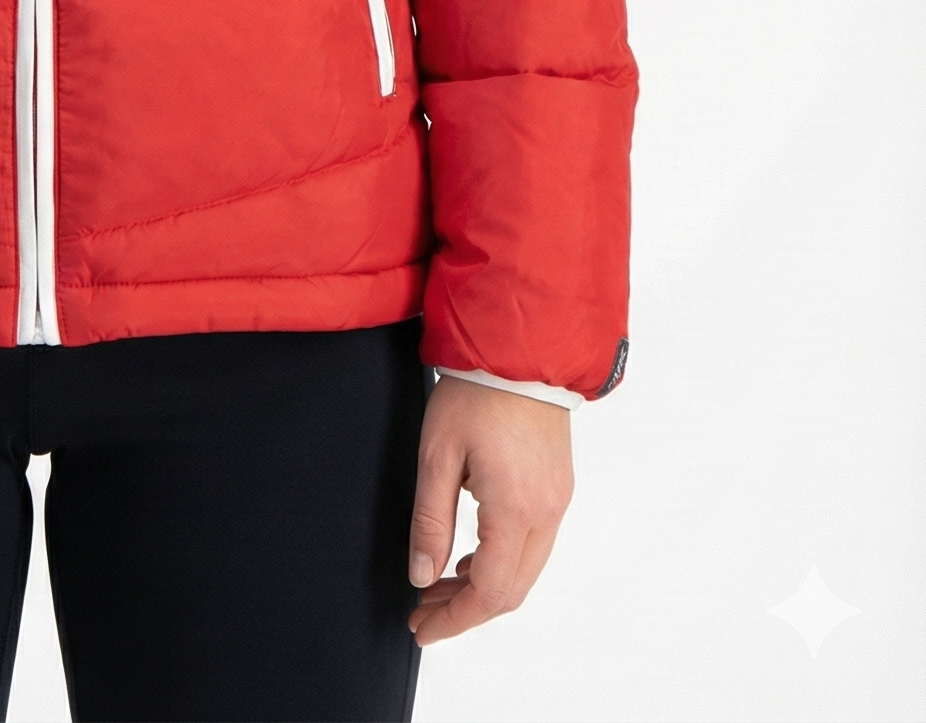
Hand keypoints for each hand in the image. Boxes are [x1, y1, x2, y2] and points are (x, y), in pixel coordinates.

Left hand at [406, 376, 573, 645]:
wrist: (518, 348)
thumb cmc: (475, 392)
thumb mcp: (437, 456)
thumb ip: (430, 521)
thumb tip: (422, 574)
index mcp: (516, 510)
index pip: (490, 592)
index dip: (454, 619)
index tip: (424, 630)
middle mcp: (546, 513)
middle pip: (511, 590)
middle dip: (465, 609)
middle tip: (424, 612)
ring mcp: (557, 500)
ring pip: (524, 570)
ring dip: (483, 587)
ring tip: (437, 586)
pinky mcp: (557, 486)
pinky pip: (533, 545)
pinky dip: (501, 562)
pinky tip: (469, 557)